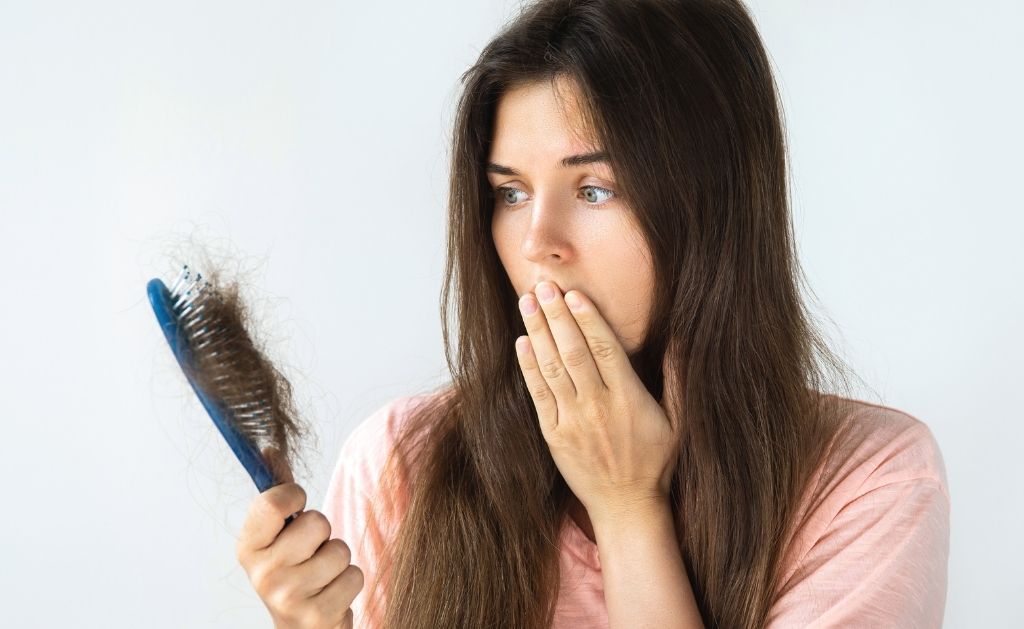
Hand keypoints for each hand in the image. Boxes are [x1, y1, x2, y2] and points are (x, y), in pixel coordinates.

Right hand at [236, 447, 363, 627]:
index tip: (297, 506)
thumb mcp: (278, 534)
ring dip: (338, 560)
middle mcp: (261, 574)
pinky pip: (354, 576)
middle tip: (311, 551)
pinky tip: (331, 592)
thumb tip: (270, 446)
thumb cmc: (293, 571)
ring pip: (339, 550)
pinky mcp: (316, 615)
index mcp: (248, 547)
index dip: (295, 496)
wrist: (299, 627)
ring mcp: (287, 597)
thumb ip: (278, 493)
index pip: (273, 502)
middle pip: (316, 522)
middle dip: (323, 534)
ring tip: (322, 574)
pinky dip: (349, 582)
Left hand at [513, 281, 682, 523]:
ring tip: (527, 301)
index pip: (605, 349)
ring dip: (537, 332)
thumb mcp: (678, 422)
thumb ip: (677, 380)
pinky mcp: (553, 435)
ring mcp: (572, 422)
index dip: (588, 318)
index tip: (575, 293)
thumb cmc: (655, 462)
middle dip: (556, 315)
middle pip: (573, 352)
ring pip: (552, 368)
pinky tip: (522, 342)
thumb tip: (683, 340)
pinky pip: (538, 395)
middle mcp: (598, 407)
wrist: (626, 507)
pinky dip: (528, 367)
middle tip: (543, 285)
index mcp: (629, 399)